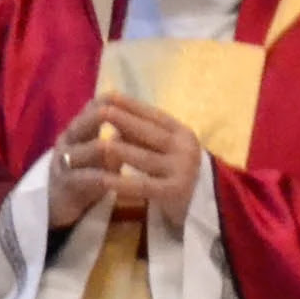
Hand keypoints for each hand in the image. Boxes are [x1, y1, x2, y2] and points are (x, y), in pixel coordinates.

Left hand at [51, 93, 203, 227]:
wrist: (200, 202)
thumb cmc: (173, 169)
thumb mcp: (162, 148)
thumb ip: (141, 135)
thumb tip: (113, 119)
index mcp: (182, 133)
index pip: (155, 115)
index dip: (133, 105)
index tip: (110, 95)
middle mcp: (185, 148)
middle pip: (150, 132)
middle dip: (124, 121)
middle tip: (101, 112)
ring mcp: (182, 170)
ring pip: (145, 158)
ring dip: (121, 150)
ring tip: (99, 144)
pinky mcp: (175, 191)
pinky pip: (144, 186)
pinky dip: (123, 183)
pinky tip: (104, 180)